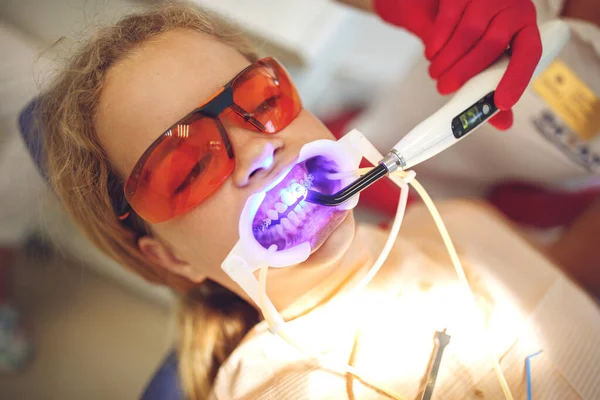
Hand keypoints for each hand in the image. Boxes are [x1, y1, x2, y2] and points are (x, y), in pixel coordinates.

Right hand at [375, 0, 541, 129]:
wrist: (457, 2)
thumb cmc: (478, 34)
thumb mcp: (489, 56)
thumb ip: (495, 86)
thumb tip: (503, 122)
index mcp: (526, 28)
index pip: (530, 53)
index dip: (516, 79)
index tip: (500, 102)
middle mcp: (513, 7)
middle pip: (492, 43)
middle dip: (465, 72)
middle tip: (445, 89)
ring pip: (467, 33)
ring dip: (446, 60)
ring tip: (436, 73)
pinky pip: (448, 20)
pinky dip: (436, 43)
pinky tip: (432, 53)